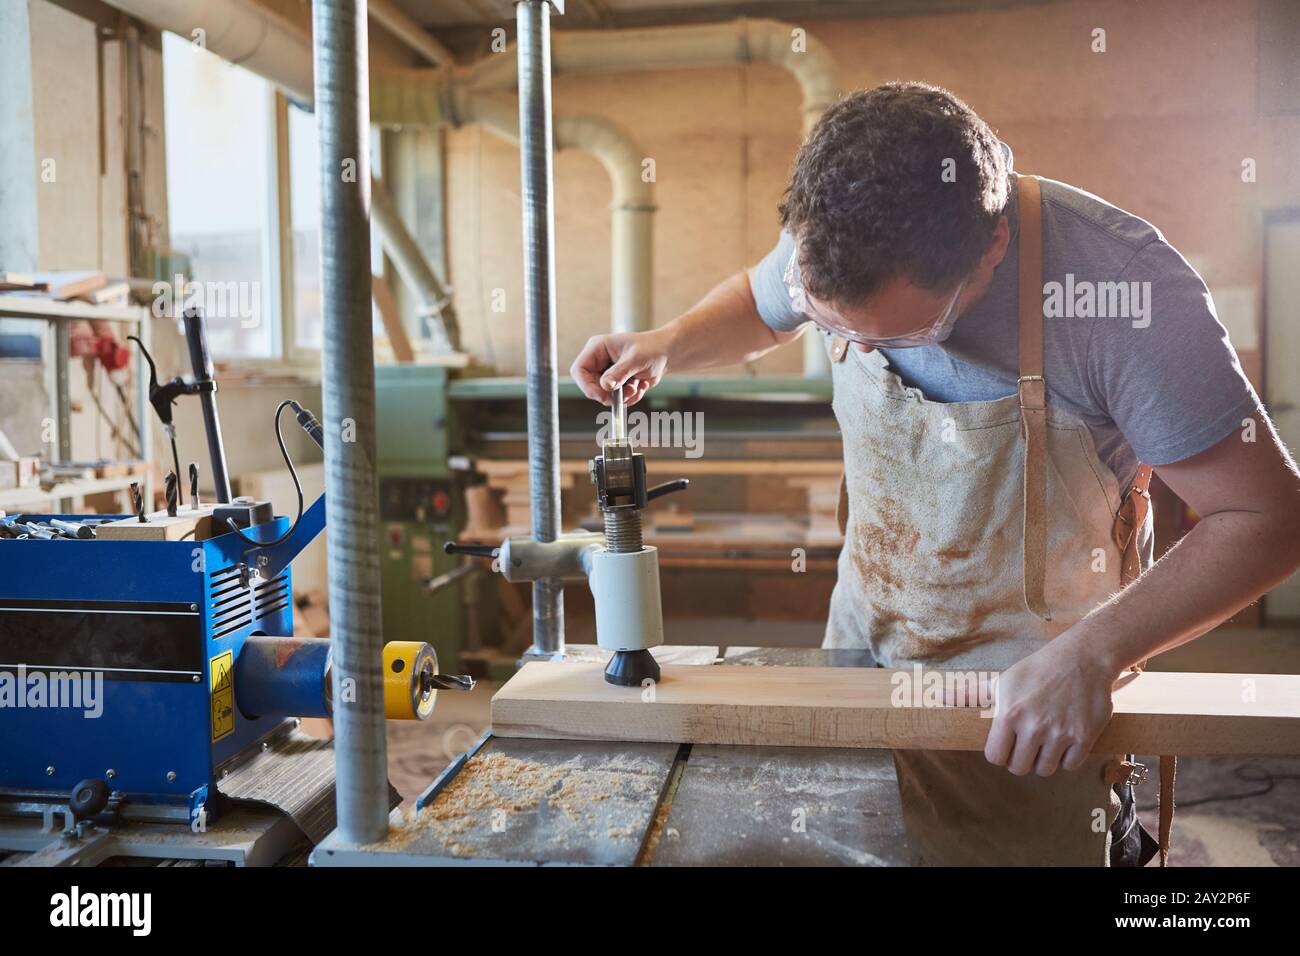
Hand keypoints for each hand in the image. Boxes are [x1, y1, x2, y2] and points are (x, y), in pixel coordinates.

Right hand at [569, 330, 670, 405]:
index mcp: (597, 348)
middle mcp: (599, 361)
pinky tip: (641, 386)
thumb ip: (620, 372)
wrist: (666, 354)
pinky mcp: (616, 383)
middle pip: (590, 386)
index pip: (579, 370)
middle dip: (609, 394)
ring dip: (622, 396)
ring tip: (637, 386)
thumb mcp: (636, 359)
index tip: (602, 396)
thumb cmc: (652, 348)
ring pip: (604, 395)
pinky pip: (616, 399)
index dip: (587, 386)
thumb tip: (605, 386)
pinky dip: (629, 397)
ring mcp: (607, 373)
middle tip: (627, 393)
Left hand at [983, 631, 1118, 776]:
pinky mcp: (1084, 737)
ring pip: (1045, 770)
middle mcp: (1034, 727)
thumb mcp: (1001, 681)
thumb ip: (970, 694)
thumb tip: (938, 695)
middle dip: (1020, 759)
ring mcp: (1060, 734)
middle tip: (1026, 744)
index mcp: (1009, 715)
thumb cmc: (1036, 670)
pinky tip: (1063, 741)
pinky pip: (1070, 765)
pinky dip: (1066, 758)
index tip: (1006, 745)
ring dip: (1043, 760)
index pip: (995, 757)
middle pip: (1019, 768)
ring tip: (1044, 743)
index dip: (999, 753)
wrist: (1080, 659)